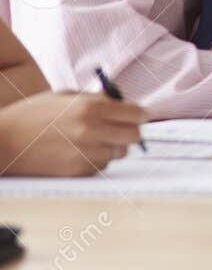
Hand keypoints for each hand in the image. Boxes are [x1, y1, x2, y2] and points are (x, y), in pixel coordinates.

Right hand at [0, 92, 146, 177]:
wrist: (1, 143)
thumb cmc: (30, 116)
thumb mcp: (62, 97)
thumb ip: (94, 98)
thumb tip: (121, 101)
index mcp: (90, 108)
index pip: (136, 113)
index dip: (139, 115)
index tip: (139, 117)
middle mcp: (91, 131)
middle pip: (134, 136)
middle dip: (130, 132)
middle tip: (121, 130)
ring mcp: (85, 153)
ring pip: (118, 153)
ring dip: (112, 147)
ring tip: (91, 140)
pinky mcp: (77, 172)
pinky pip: (101, 166)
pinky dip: (96, 160)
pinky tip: (77, 152)